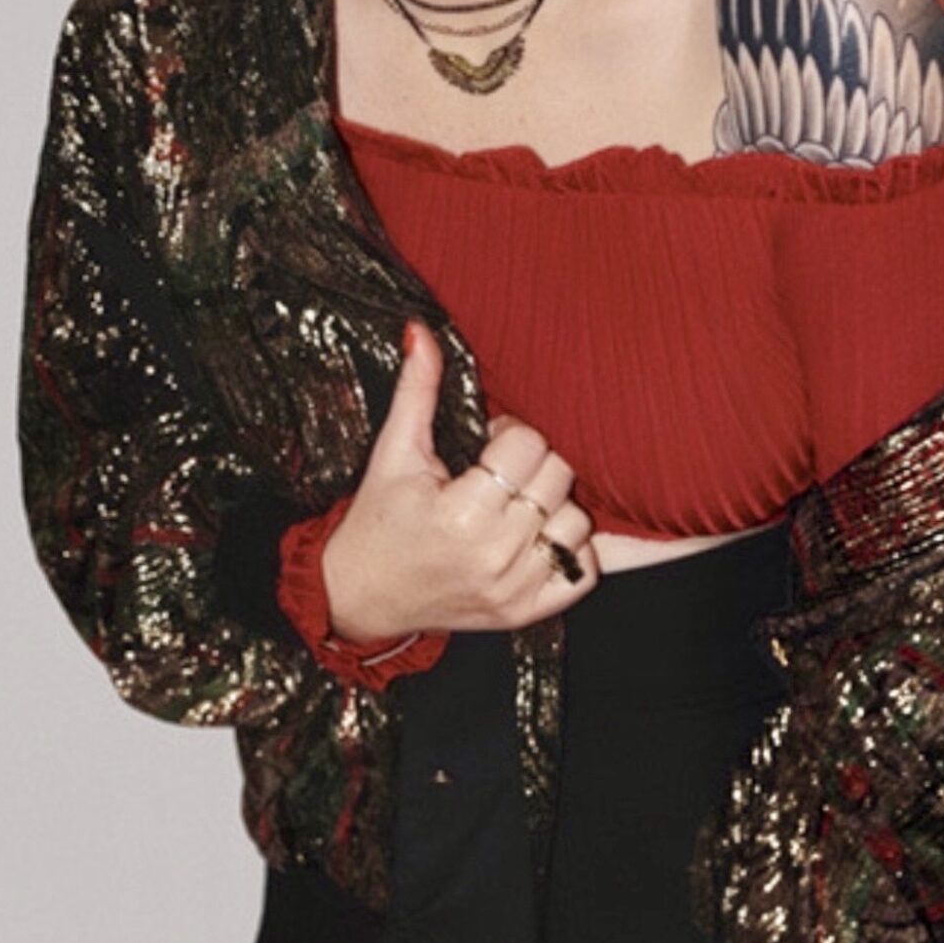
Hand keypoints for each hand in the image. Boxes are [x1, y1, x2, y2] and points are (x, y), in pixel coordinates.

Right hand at [322, 321, 599, 646]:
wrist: (360, 594)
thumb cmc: (379, 517)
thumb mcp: (394, 451)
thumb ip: (417, 389)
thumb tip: (421, 329)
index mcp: (460, 512)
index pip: (528, 446)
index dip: (511, 435)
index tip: (487, 444)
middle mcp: (492, 554)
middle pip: (559, 480)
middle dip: (534, 465)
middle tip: (502, 472)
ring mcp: (512, 589)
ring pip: (577, 523)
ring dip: (555, 506)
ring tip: (519, 504)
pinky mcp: (525, 613)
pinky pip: (584, 573)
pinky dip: (574, 551)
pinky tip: (546, 536)